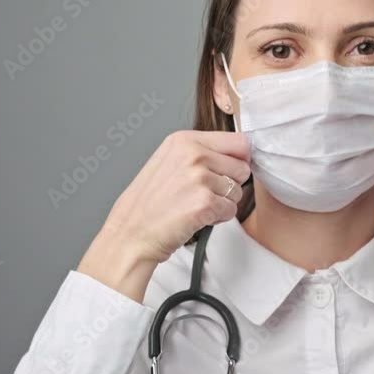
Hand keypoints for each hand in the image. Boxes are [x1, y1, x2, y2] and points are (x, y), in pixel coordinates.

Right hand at [104, 130, 251, 262]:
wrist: (130, 233)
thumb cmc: (148, 203)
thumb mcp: (169, 161)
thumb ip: (202, 152)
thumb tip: (241, 153)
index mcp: (184, 140)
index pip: (238, 141)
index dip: (238, 159)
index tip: (227, 170)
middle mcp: (193, 154)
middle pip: (242, 167)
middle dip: (230, 183)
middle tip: (203, 193)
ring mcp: (199, 178)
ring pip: (238, 191)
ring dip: (222, 202)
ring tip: (195, 205)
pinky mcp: (205, 203)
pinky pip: (231, 210)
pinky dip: (218, 218)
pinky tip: (196, 217)